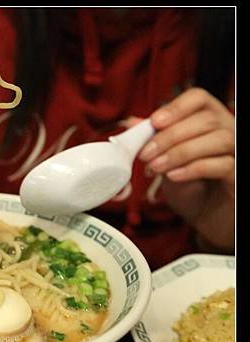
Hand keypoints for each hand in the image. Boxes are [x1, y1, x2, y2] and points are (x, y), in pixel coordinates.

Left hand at [139, 88, 234, 251]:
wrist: (205, 215)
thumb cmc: (187, 183)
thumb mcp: (164, 157)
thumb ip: (152, 138)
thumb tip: (130, 122)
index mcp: (208, 118)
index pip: (198, 98)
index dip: (176, 107)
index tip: (154, 122)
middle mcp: (227, 129)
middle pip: (205, 120)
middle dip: (169, 136)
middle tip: (145, 155)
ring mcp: (236, 151)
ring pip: (217, 139)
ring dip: (180, 152)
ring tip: (155, 168)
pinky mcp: (237, 175)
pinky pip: (222, 165)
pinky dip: (193, 169)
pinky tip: (173, 176)